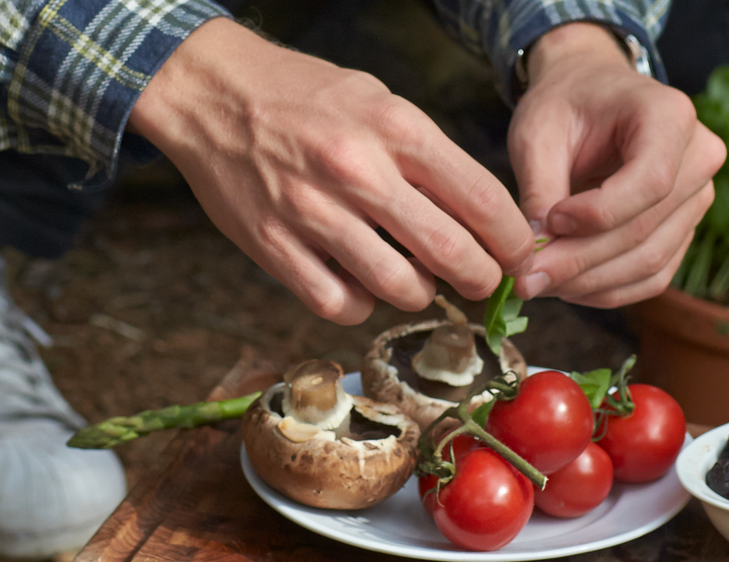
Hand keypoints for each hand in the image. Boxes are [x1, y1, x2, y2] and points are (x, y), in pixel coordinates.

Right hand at [129, 20, 535, 324]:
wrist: (208, 89)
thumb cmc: (305, 98)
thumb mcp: (379, 101)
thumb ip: (430, 158)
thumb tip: (485, 219)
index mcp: (394, 127)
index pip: (481, 200)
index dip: (512, 242)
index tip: (519, 258)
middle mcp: (358, 170)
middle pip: (451, 253)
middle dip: (480, 279)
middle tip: (480, 281)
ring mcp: (313, 212)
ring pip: (401, 289)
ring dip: (419, 294)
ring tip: (413, 277)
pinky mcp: (275, 246)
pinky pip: (341, 305)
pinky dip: (360, 305)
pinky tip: (360, 286)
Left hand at [509, 24, 725, 308]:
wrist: (589, 97)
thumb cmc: (565, 105)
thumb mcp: (538, 133)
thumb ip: (538, 190)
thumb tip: (535, 254)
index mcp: (671, 116)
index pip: (650, 183)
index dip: (598, 215)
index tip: (549, 223)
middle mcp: (698, 160)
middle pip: (645, 232)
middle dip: (581, 262)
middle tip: (528, 278)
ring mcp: (696, 201)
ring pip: (649, 264)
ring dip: (591, 283)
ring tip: (542, 282)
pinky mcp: (683, 234)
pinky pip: (651, 278)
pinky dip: (607, 291)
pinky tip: (568, 287)